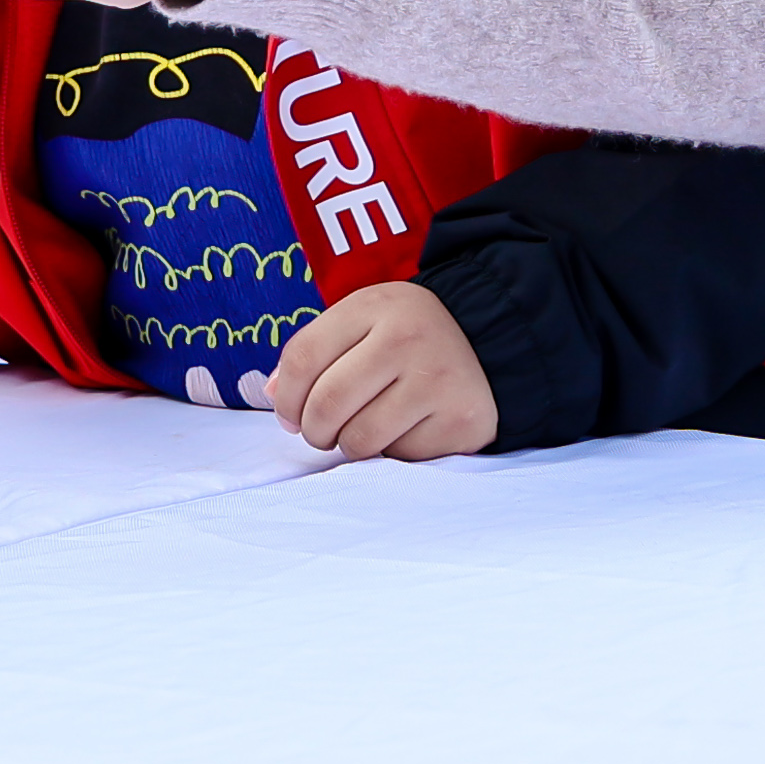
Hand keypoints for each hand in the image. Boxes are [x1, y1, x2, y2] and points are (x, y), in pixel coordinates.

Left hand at [265, 279, 497, 459]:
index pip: (302, 359)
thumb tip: (272, 396)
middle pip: (326, 405)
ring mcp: (438, 380)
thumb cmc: (407, 338)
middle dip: (313, 431)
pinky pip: (399, 458)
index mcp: (375, 306)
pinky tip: (407, 429)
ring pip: (358, 440)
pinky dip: (393, 454)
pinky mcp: (461, 421)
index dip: (284, 398)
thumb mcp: (361, 323)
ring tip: (364, 430)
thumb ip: (313, 353)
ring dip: (350, 446)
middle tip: (323, 433)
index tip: (289, 414)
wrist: (491, 341)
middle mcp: (408, 338)